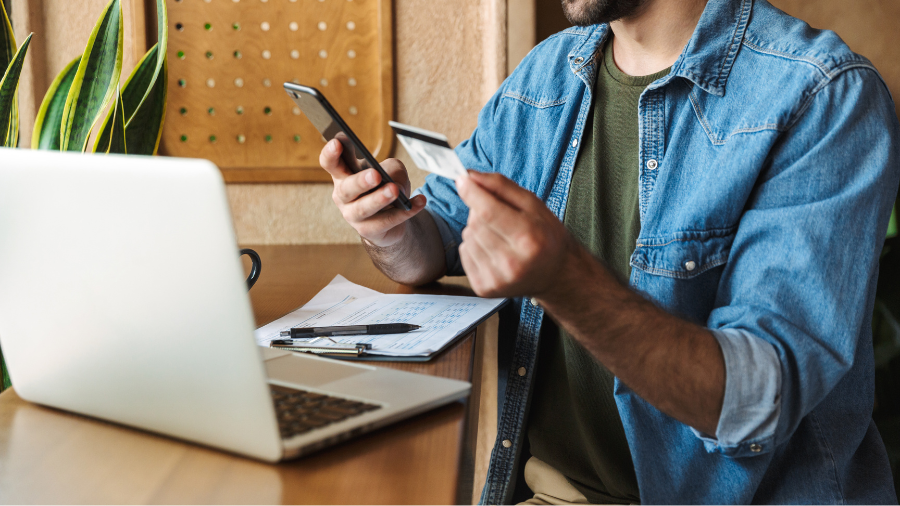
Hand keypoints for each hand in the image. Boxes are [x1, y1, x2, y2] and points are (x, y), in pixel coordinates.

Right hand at [319, 139, 426, 246]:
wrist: (391, 219)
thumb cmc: (385, 186)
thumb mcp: (391, 170)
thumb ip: (391, 169)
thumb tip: (393, 182)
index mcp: (343, 175)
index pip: (330, 163)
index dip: (330, 154)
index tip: (337, 143)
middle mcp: (343, 196)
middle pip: (347, 188)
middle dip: (361, 181)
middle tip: (376, 175)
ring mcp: (353, 216)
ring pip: (364, 209)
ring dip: (380, 199)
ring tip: (395, 190)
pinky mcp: (368, 231)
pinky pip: (386, 221)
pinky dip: (405, 212)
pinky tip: (419, 201)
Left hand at [456, 171, 577, 297]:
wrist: (556, 274)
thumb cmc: (546, 236)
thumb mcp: (533, 204)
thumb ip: (501, 186)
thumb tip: (469, 175)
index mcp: (529, 239)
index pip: (488, 211)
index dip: (471, 192)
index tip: (462, 179)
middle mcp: (513, 263)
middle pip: (476, 223)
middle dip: (480, 211)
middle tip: (500, 217)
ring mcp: (497, 279)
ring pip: (467, 237)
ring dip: (477, 230)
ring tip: (500, 236)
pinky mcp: (485, 288)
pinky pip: (464, 253)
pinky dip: (473, 246)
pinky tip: (493, 251)